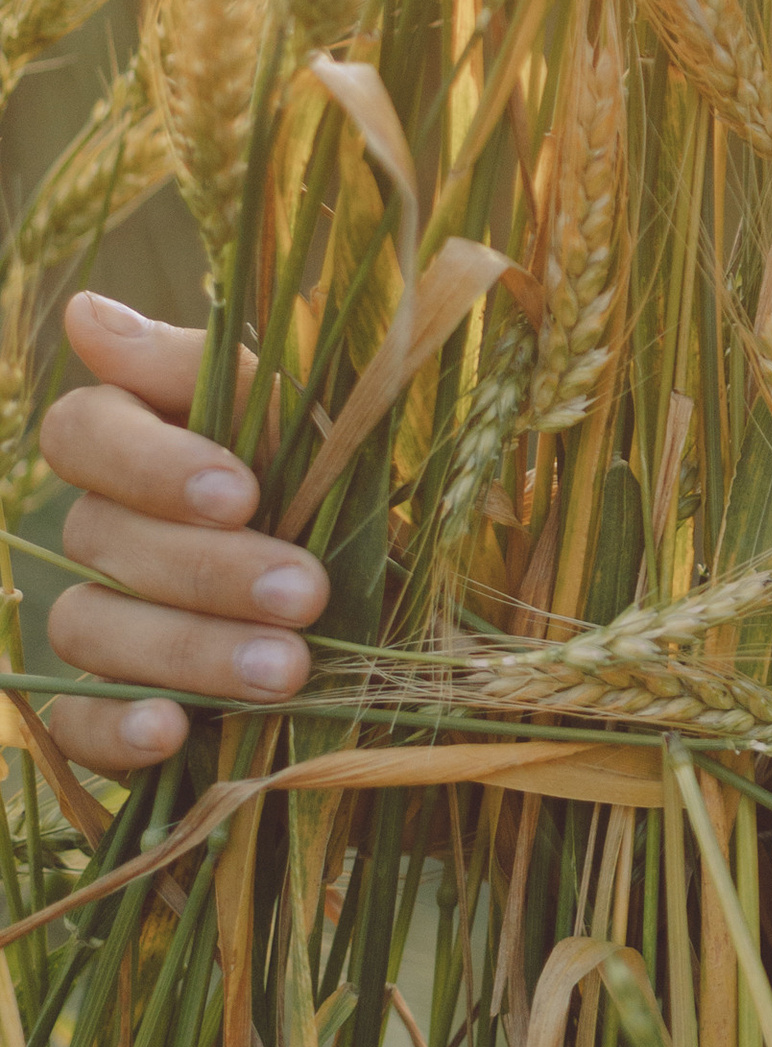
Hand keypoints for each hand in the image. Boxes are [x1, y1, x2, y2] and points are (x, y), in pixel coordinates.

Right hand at [37, 294, 327, 771]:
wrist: (424, 630)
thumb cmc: (363, 506)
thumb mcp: (319, 427)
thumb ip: (210, 372)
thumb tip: (87, 315)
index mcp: (147, 447)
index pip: (82, 431)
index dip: (147, 463)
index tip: (240, 492)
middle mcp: (108, 533)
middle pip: (96, 536)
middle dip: (206, 568)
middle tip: (304, 592)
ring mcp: (104, 625)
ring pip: (87, 626)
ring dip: (186, 648)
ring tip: (285, 669)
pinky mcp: (112, 715)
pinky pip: (73, 726)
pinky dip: (113, 729)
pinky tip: (171, 731)